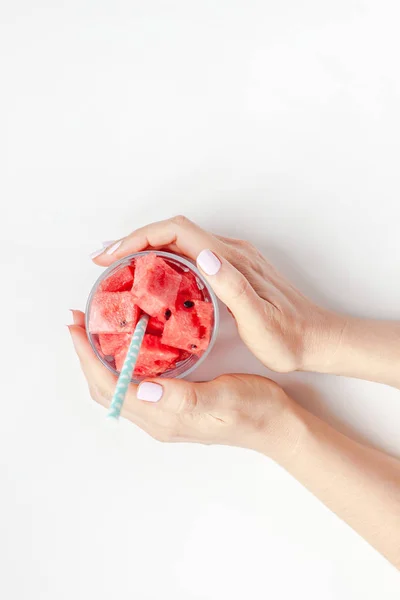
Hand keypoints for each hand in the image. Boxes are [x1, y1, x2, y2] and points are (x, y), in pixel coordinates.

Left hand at [69, 310, 297, 457]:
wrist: (276, 425)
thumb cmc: (254, 410)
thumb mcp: (221, 400)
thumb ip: (181, 398)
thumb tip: (140, 390)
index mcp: (164, 417)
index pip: (110, 387)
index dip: (88, 357)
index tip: (76, 327)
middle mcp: (157, 418)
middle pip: (105, 389)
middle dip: (86, 355)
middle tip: (79, 321)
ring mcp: (164, 414)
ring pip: (117, 387)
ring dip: (100, 359)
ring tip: (95, 329)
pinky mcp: (173, 405)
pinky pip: (133, 385)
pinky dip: (120, 363)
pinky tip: (127, 345)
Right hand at [91, 215, 343, 372]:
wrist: (317, 339)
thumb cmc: (288, 337)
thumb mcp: (261, 321)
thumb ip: (234, 287)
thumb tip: (204, 256)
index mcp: (232, 261)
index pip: (178, 233)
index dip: (141, 238)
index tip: (114, 254)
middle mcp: (230, 252)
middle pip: (173, 230)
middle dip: (135, 239)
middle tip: (105, 259)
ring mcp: (232, 259)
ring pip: (180, 240)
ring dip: (146, 246)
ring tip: (118, 264)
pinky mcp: (232, 270)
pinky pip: (189, 253)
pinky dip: (163, 256)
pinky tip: (152, 273)